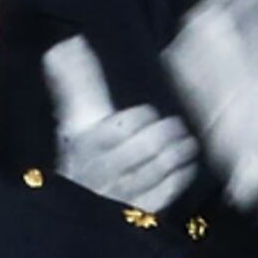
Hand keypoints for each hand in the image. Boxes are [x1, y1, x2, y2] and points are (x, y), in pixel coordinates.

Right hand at [44, 37, 203, 213]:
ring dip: (176, 155)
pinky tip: (187, 166)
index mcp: (85, 144)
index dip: (137, 120)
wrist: (75, 204)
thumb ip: (75, 82)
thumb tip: (69, 44)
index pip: (116, 129)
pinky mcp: (137, 214)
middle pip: (141, 150)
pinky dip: (179, 179)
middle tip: (177, 127)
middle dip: (163, 136)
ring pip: (154, 172)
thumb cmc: (81, 152)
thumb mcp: (75, 118)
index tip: (148, 114)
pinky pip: (163, 195)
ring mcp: (119, 195)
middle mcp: (101, 171)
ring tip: (187, 144)